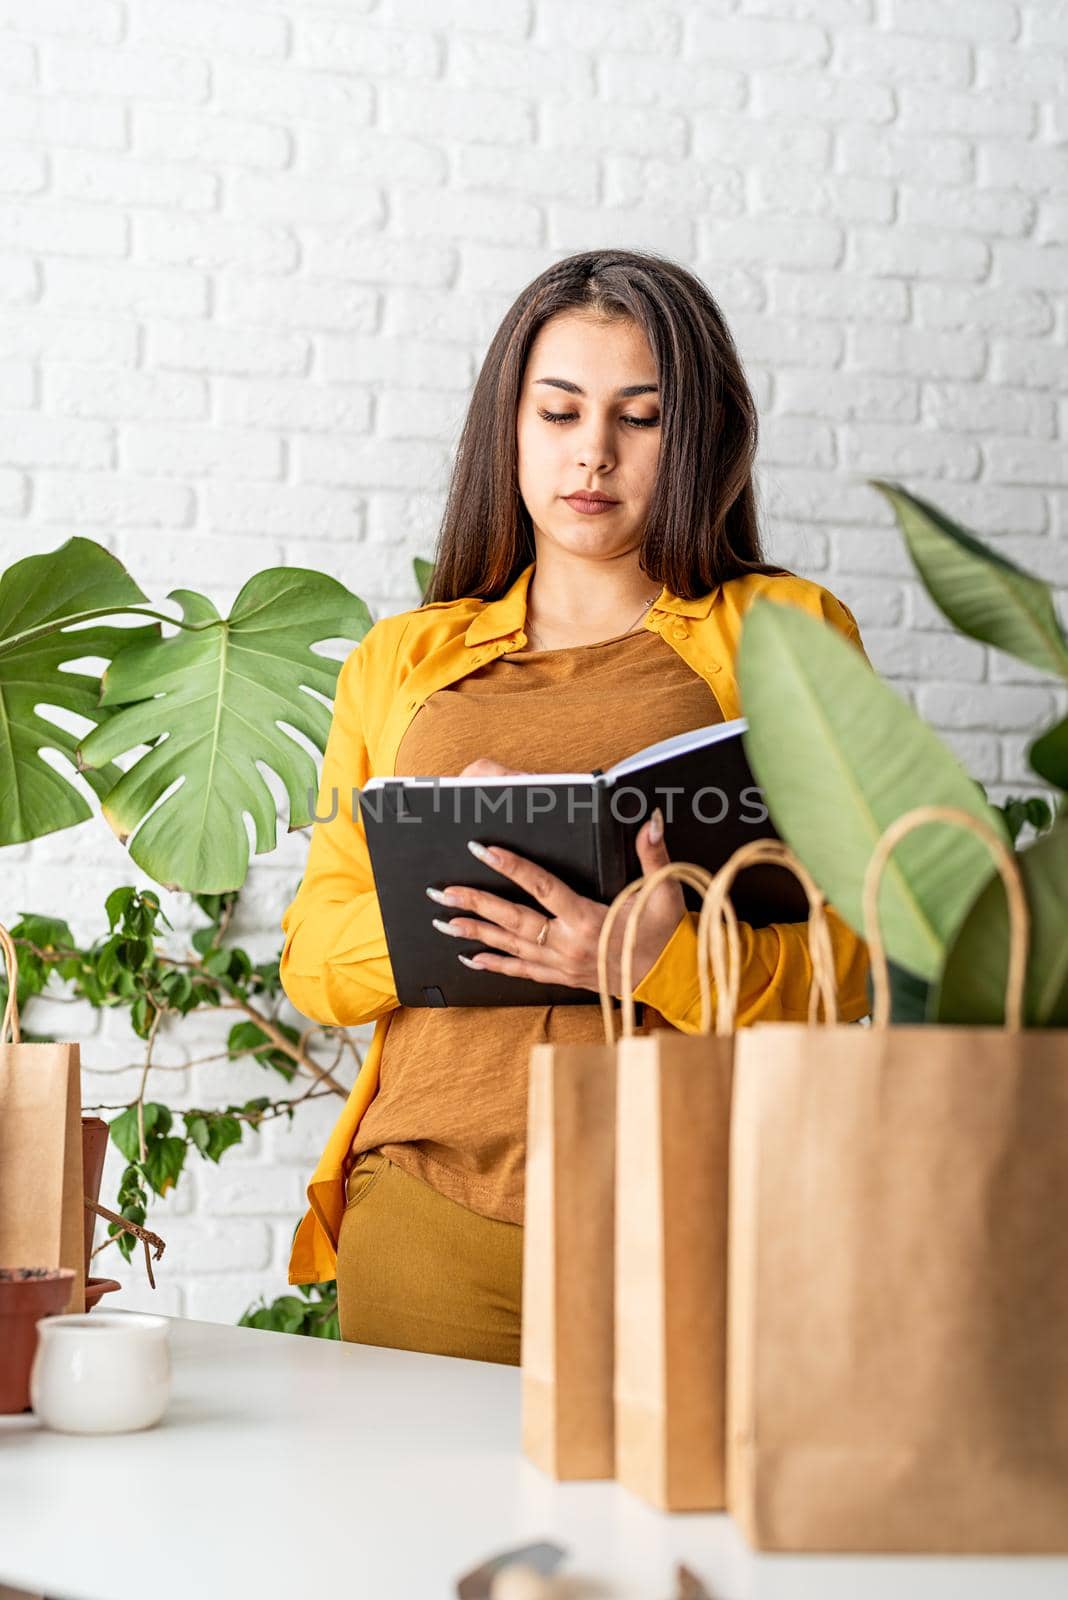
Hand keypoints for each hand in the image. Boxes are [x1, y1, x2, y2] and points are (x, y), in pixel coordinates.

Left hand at [428, 761, 682, 995]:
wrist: (672, 979)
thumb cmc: (666, 935)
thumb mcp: (664, 892)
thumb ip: (653, 855)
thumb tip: (649, 820)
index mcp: (588, 920)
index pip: (542, 887)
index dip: (512, 867)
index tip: (484, 850)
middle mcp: (568, 944)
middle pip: (512, 920)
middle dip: (476, 904)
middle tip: (445, 892)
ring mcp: (562, 964)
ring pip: (510, 946)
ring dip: (476, 933)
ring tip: (445, 922)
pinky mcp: (563, 977)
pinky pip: (522, 971)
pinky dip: (496, 964)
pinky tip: (472, 958)